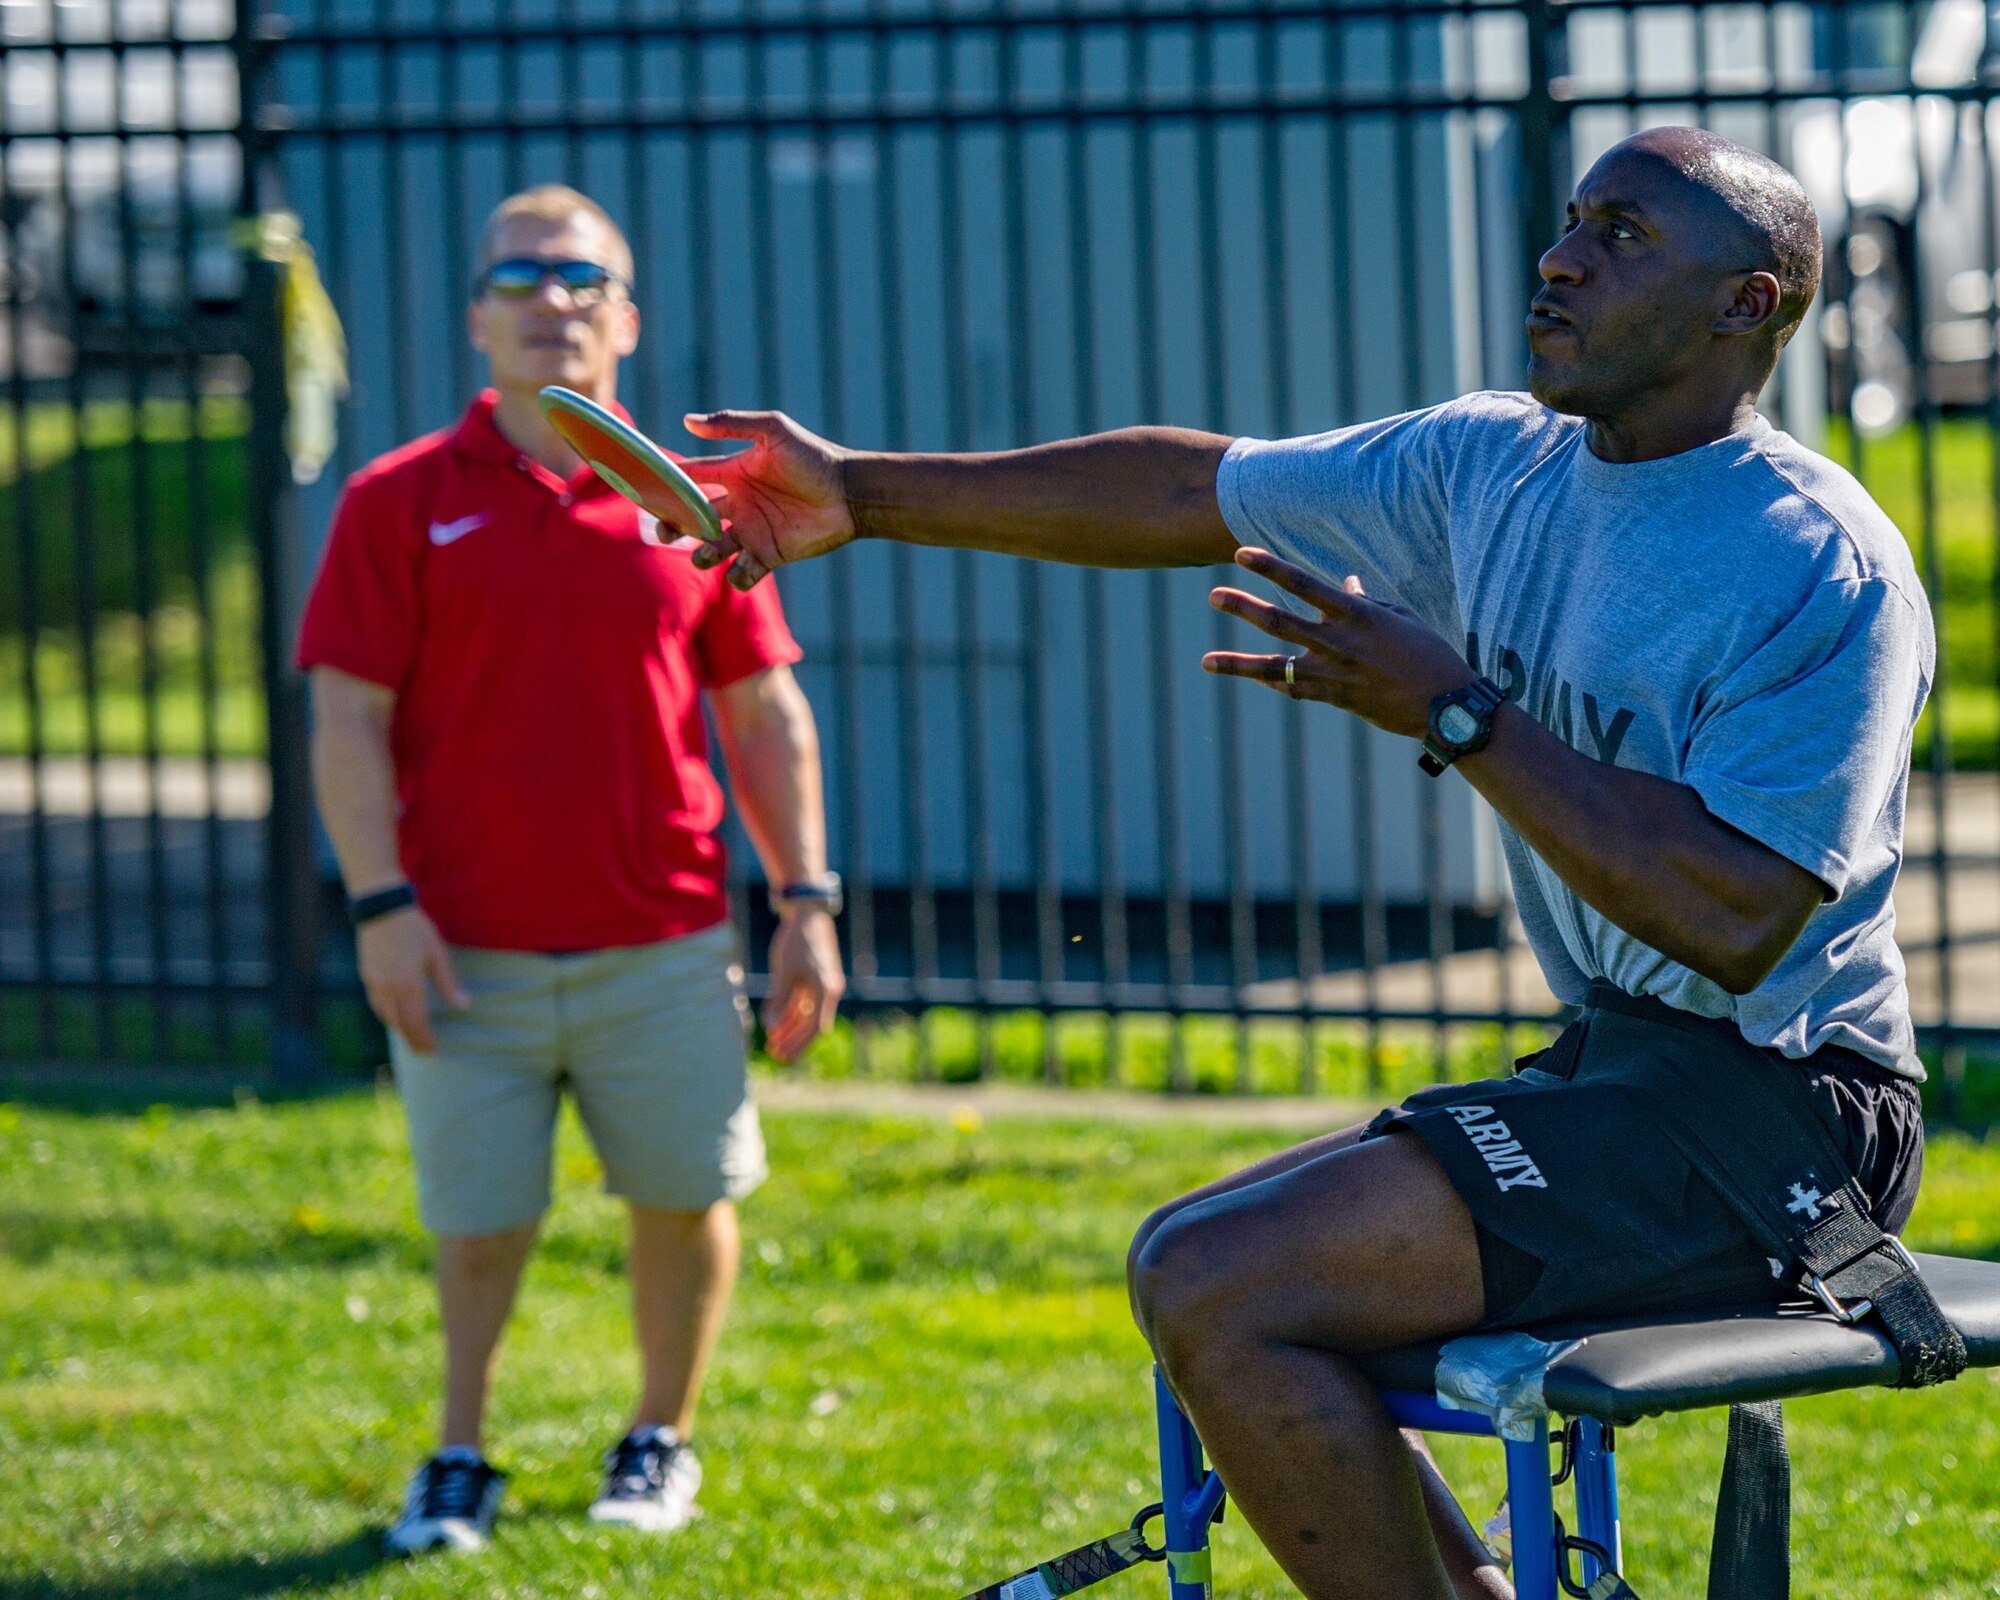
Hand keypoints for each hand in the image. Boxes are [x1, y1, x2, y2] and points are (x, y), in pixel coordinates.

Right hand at [356, 905, 468, 1053]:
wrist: (382, 908)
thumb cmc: (414, 929)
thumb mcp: (437, 954)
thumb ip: (448, 983)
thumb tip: (463, 1006)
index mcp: (408, 985)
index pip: (416, 1022)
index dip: (423, 1039)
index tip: (432, 1051)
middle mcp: (388, 989)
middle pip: (399, 1023)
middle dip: (411, 1039)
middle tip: (423, 1050)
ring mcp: (374, 983)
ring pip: (385, 1015)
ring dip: (398, 1027)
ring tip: (411, 1034)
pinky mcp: (366, 976)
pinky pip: (376, 1004)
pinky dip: (387, 1014)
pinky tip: (395, 1013)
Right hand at [677, 411, 858, 589]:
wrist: (849, 493)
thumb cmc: (814, 458)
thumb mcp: (773, 431)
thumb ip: (732, 425)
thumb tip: (687, 420)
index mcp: (733, 473)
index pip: (690, 478)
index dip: (666, 483)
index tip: (644, 489)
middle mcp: (738, 504)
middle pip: (691, 519)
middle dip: (673, 527)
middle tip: (666, 533)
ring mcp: (752, 531)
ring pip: (712, 550)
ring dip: (703, 555)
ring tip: (710, 551)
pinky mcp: (770, 555)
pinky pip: (742, 574)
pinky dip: (738, 578)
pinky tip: (743, 567)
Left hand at [762, 907, 844, 1062]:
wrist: (808, 914)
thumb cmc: (797, 942)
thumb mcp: (784, 972)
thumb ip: (778, 1000)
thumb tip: (770, 1026)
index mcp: (825, 991)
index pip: (813, 1028)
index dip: (798, 1045)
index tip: (782, 1057)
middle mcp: (829, 991)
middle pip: (812, 1026)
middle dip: (795, 1042)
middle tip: (776, 1058)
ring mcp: (823, 986)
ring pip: (808, 1016)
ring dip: (792, 1030)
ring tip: (773, 1043)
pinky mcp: (816, 979)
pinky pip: (806, 1004)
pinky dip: (793, 1015)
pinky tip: (778, 1024)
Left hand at [1203, 547, 1474, 738]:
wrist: (1444, 705)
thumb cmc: (1427, 654)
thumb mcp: (1398, 618)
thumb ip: (1366, 600)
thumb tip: (1344, 583)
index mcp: (1357, 614)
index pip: (1304, 583)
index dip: (1271, 567)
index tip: (1241, 554)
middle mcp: (1339, 643)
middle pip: (1280, 622)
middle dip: (1243, 608)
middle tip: (1213, 596)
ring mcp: (1333, 674)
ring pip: (1275, 667)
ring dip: (1237, 663)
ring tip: (1204, 661)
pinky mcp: (1334, 699)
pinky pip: (1293, 690)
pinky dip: (1272, 681)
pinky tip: (1251, 676)